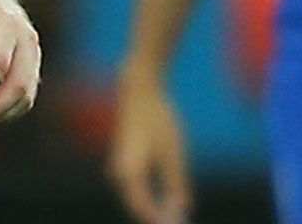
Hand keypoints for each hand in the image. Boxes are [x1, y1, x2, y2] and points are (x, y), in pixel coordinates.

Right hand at [108, 68, 190, 223]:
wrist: (139, 90)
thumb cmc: (158, 119)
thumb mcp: (173, 152)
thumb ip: (177, 182)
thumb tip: (182, 209)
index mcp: (129, 171)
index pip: (142, 207)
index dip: (159, 219)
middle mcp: (119, 173)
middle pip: (137, 206)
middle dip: (157, 217)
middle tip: (177, 223)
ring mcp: (120, 168)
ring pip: (137, 199)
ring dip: (154, 210)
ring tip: (174, 216)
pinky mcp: (126, 163)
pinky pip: (137, 189)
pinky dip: (151, 198)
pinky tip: (168, 202)